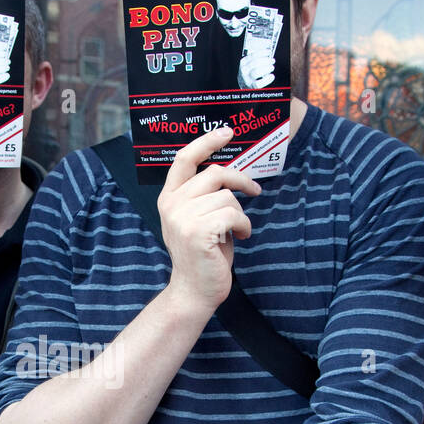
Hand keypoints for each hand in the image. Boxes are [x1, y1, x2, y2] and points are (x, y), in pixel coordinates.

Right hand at [158, 127, 260, 313]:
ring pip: (227, 196)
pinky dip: (244, 225)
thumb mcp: (196, 218)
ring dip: (241, 213)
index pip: (184, 159)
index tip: (227, 131)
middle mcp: (172, 205)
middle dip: (241, 180)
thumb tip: (229, 171)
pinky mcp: (198, 232)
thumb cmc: (203, 254)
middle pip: (215, 173)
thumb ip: (202, 195)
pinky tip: (241, 237)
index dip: (207, 141)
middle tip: (254, 190)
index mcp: (168, 198)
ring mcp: (183, 218)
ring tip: (238, 229)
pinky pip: (234, 214)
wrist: (194, 291)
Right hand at [237, 54, 274, 88]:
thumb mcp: (250, 64)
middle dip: (266, 60)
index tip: (269, 51)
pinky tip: (271, 76)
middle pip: (255, 63)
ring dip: (267, 68)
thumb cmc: (249, 73)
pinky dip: (267, 79)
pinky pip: (259, 83)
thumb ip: (257, 59)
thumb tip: (268, 54)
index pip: (253, 55)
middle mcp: (244, 71)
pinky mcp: (252, 87)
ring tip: (272, 67)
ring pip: (257, 72)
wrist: (244, 85)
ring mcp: (247, 79)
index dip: (263, 52)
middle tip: (272, 60)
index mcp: (243, 63)